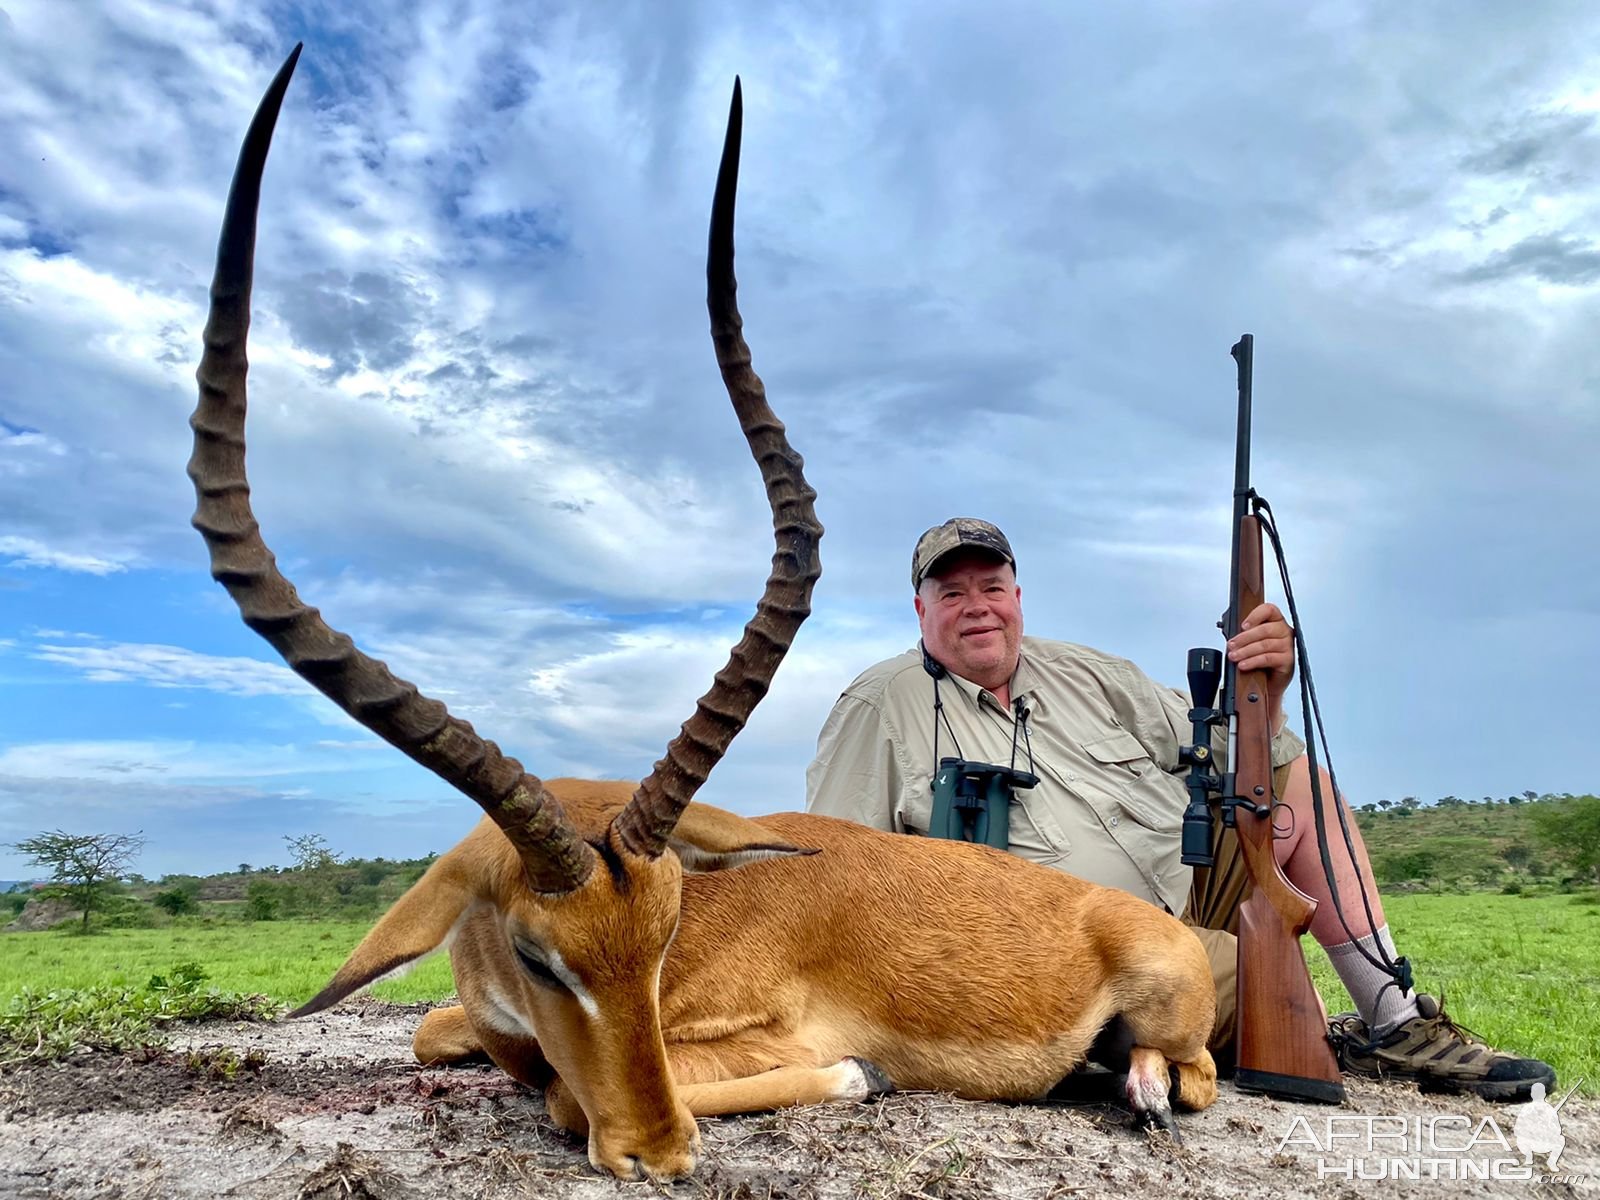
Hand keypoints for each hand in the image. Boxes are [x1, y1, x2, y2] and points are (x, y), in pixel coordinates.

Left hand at [1228, 601, 1294, 720]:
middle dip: (1244, 638)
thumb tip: (1231, 637)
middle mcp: (1284, 631)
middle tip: (1231, 645)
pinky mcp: (1288, 660)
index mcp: (1275, 621)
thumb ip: (1245, 635)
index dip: (1255, 615)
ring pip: (1265, 644)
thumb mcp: (1251, 643)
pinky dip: (1253, 661)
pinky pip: (1268, 658)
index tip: (1243, 626)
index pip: (1269, 610)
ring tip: (1234, 656)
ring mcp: (1288, 645)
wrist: (1270, 681)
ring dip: (1246, 651)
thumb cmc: (1261, 658)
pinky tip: (1244, 664)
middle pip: (1265, 629)